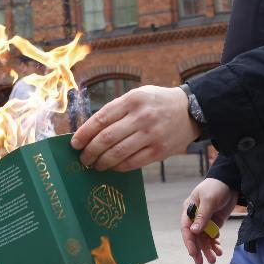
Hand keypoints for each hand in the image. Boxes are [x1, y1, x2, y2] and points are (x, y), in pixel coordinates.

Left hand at [70, 85, 201, 170]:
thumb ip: (115, 110)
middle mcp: (141, 117)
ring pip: (117, 153)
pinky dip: (118, 167)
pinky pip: (132, 163)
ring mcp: (151, 135)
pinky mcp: (159, 151)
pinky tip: (111, 166)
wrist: (190, 110)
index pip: (100, 118)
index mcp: (132, 100)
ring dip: (101, 162)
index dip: (84, 133)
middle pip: (106, 139)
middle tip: (83, 158)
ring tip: (94, 165)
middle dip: (89, 152)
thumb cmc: (155, 103)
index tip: (74, 144)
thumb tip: (89, 131)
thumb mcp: (136, 96)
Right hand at [182, 178, 238, 263]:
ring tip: (214, 260)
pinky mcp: (214, 222)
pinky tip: (219, 250)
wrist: (230, 182)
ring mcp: (205, 220)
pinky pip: (212, 236)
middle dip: (198, 250)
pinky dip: (215, 244)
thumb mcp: (209, 200)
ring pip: (204, 238)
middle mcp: (195, 217)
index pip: (186, 228)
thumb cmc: (216, 187)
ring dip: (208, 249)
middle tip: (201, 263)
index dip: (189, 242)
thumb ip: (202, 216)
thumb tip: (193, 231)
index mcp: (189, 209)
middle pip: (194, 237)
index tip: (194, 253)